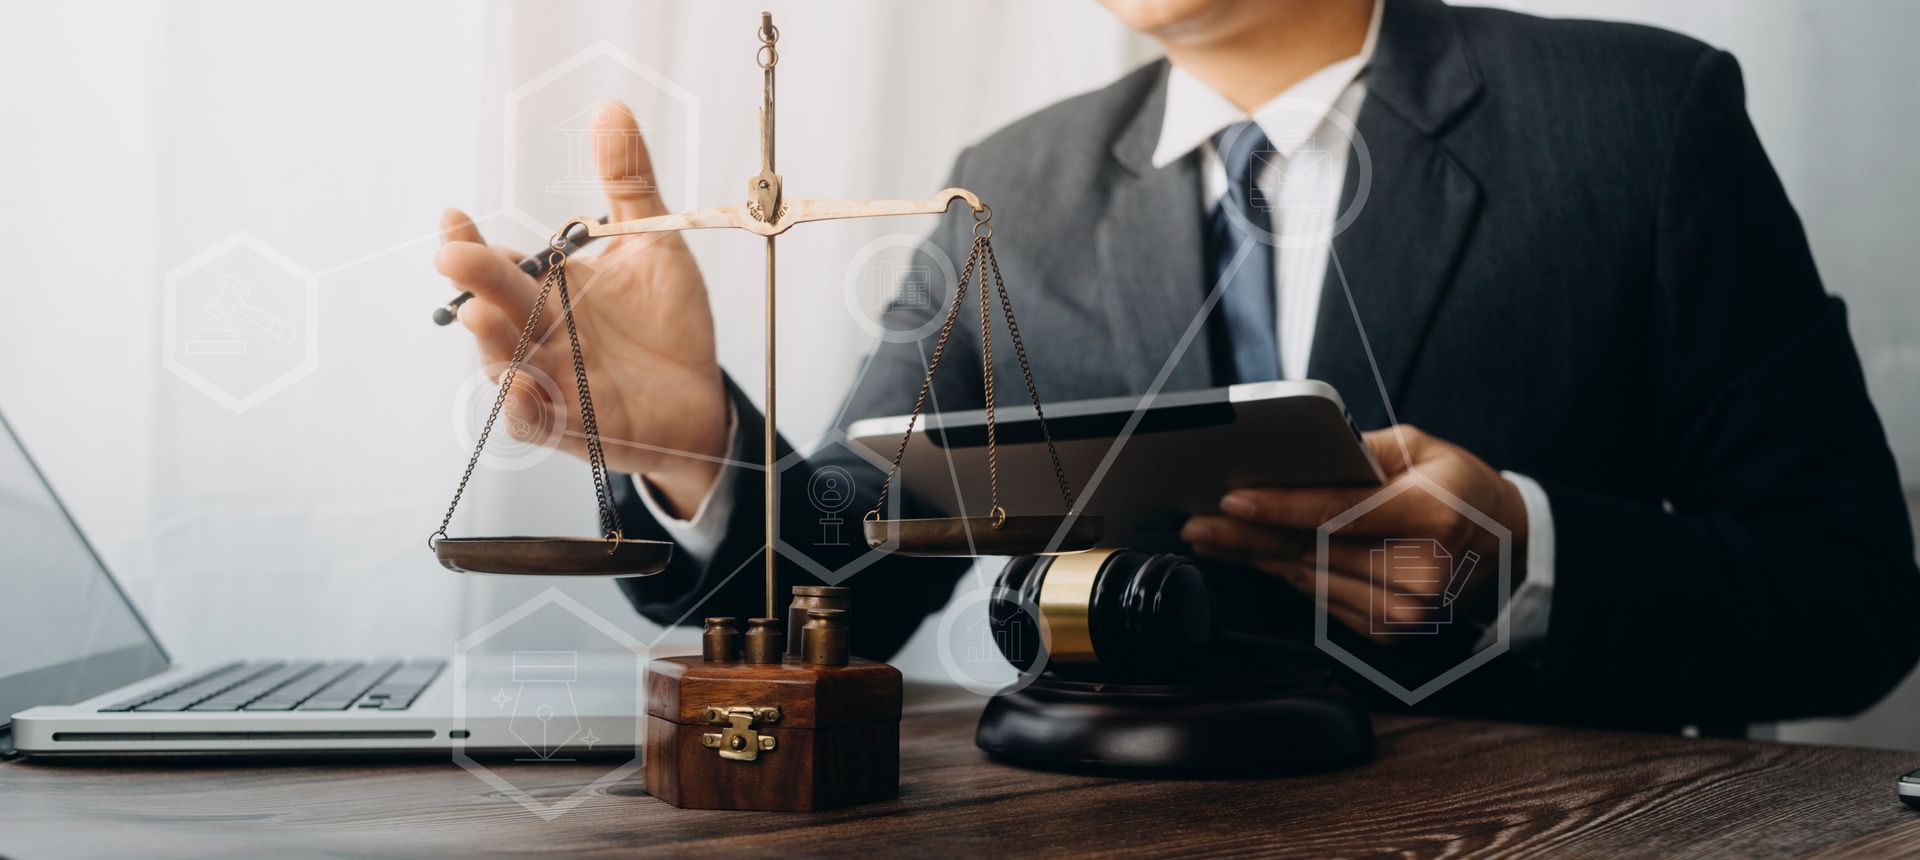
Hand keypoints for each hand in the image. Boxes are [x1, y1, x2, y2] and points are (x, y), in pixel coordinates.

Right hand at [436, 100, 727, 516]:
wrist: (701, 395)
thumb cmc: (666, 322)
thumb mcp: (652, 246)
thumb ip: (628, 184)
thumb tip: (610, 109)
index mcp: (547, 289)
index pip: (499, 263)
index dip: (473, 242)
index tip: (454, 214)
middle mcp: (538, 333)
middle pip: (498, 307)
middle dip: (476, 280)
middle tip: (455, 254)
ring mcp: (550, 382)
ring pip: (505, 364)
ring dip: (492, 342)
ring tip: (482, 315)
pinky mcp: (570, 428)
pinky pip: (533, 422)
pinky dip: (523, 408)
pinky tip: (521, 387)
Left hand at [1180, 425, 1528, 640]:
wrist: (1505, 550)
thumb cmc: (1458, 490)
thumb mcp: (1423, 449)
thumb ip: (1362, 450)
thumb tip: (1298, 455)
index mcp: (1431, 518)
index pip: (1339, 513)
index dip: (1280, 508)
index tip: (1231, 500)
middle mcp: (1419, 572)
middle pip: (1313, 550)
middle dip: (1246, 536)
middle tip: (1197, 521)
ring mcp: (1405, 610)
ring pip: (1309, 578)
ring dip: (1255, 559)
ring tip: (1211, 537)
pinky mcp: (1389, 630)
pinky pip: (1321, 599)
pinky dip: (1285, 575)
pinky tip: (1255, 558)